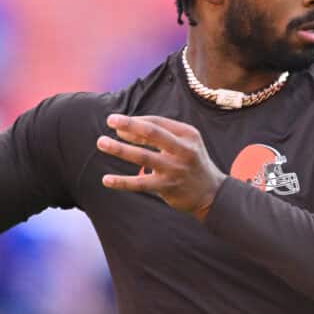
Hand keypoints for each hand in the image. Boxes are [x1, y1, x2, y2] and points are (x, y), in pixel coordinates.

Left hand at [96, 114, 224, 220]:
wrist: (211, 193)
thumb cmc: (190, 163)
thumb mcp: (183, 144)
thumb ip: (158, 136)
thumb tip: (122, 132)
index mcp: (187, 134)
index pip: (157, 122)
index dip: (135, 121)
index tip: (116, 122)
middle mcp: (183, 150)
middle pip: (152, 133)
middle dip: (129, 125)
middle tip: (109, 120)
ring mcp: (175, 169)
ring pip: (143, 157)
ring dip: (120, 149)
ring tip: (101, 143)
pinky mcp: (168, 187)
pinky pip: (140, 183)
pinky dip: (122, 181)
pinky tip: (106, 180)